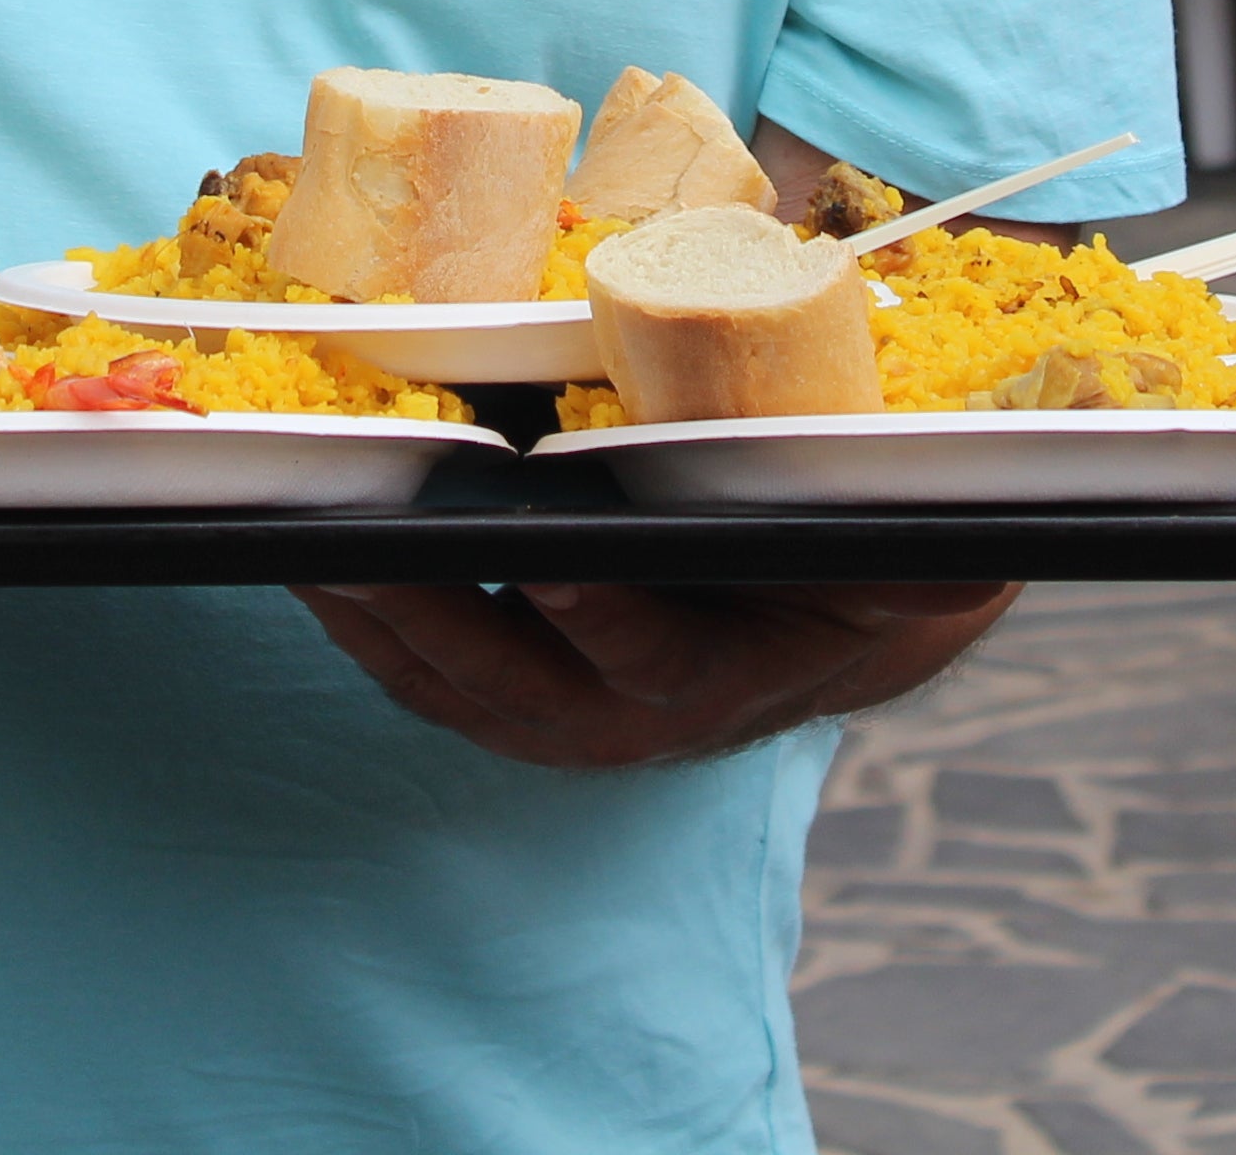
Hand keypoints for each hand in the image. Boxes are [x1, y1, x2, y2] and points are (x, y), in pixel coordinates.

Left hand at [290, 577, 1018, 769]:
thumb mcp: (909, 542)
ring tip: (299, 531)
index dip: (599, 613)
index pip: (651, 655)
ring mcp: (569, 720)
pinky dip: (365, 622)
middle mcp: (638, 718)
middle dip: (423, 608)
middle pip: (509, 679)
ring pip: (448, 684)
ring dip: (368, 615)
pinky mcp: (519, 702)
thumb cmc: (876, 544)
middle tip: (353, 533)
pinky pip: (424, 676)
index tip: (548, 560)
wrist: (865, 608)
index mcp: (728, 676)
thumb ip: (905, 537)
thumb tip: (937, 515)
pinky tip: (310, 552)